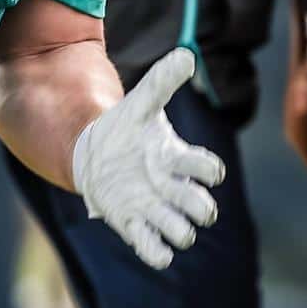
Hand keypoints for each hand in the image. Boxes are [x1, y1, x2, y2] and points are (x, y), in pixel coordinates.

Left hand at [72, 48, 225, 269]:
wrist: (96, 152)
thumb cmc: (127, 127)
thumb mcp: (141, 102)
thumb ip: (162, 81)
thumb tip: (185, 55)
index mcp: (178, 159)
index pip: (207, 169)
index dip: (210, 170)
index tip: (206, 169)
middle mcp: (172, 188)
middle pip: (200, 206)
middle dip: (199, 208)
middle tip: (189, 202)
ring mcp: (154, 209)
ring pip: (180, 231)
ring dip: (178, 230)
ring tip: (164, 220)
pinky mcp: (133, 225)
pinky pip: (152, 249)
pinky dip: (157, 252)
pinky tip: (154, 247)